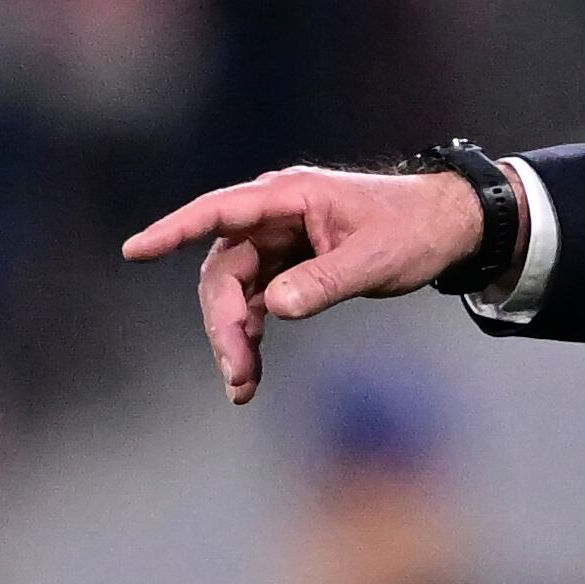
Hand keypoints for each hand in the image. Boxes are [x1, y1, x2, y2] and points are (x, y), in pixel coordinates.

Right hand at [120, 167, 487, 403]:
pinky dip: (251, 336)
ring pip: (234, 291)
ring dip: (233, 337)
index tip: (137, 250)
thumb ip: (326, 281)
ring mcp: (278, 243)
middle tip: (236, 372)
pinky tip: (251, 373)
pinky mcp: (287, 268)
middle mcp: (275, 216)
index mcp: (290, 197)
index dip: (175, 229)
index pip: (220, 211)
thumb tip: (274, 308)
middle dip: (223, 322)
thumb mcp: (376, 258)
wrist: (448, 228)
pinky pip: (254, 303)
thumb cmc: (414, 230)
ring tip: (242, 386)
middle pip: (223, 268)